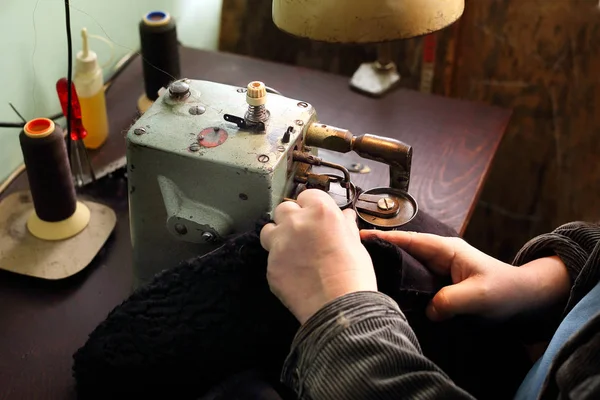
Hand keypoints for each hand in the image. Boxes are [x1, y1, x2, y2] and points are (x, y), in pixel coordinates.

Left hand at [260, 189, 376, 323]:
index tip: (315, 216)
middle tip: (303, 234)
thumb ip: (345, 225)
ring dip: (277, 235)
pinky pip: (271, 257)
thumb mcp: (356, 243)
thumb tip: (344, 215)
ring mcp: (280, 243)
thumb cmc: (354, 274)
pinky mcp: (271, 265)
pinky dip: (280, 262)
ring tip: (292, 250)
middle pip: (284, 209)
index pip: (307, 195)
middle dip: (291, 218)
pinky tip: (294, 273)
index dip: (311, 205)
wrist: (340, 307)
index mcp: (320, 211)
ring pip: (268, 229)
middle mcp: (296, 222)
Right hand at [359, 230, 569, 320]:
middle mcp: (438, 255)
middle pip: (402, 250)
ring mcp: (438, 269)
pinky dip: (400, 284)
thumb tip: (426, 309)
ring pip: (406, 266)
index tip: (360, 237)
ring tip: (362, 273)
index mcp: (446, 249)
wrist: (525, 299)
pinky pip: (414, 281)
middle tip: (352, 256)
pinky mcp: (439, 284)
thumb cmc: (506, 291)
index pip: (409, 240)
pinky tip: (387, 293)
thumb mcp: (480, 296)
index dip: (385, 238)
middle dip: (380, 251)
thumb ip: (451, 301)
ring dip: (388, 268)